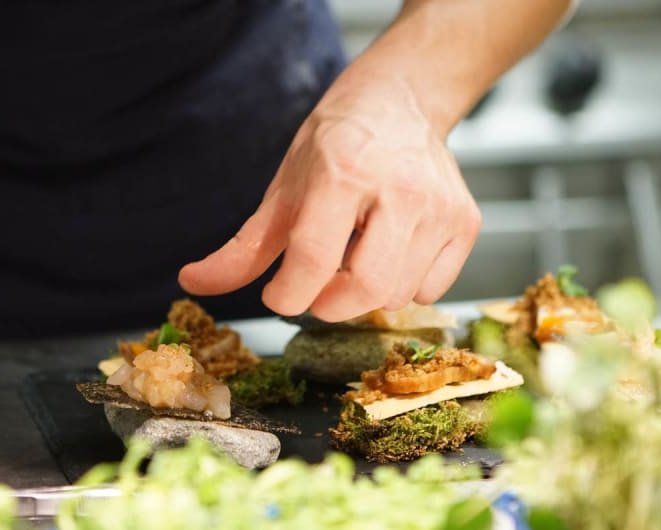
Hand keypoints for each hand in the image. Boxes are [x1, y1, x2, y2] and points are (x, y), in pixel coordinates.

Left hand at [178, 78, 480, 321]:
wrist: (401, 100)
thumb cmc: (338, 141)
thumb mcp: (284, 187)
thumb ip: (245, 245)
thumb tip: (194, 283)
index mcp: (344, 172)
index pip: (315, 260)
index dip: (288, 295)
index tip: (279, 294)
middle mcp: (401, 189)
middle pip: (366, 289)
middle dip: (329, 304)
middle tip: (317, 285)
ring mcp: (441, 208)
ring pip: (398, 295)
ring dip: (365, 293)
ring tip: (356, 255)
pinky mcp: (466, 223)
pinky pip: (430, 289)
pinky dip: (402, 286)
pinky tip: (390, 252)